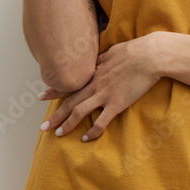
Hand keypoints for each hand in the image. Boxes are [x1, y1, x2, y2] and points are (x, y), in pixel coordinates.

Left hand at [37, 34, 161, 141]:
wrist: (150, 55)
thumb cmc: (134, 51)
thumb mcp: (112, 52)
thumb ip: (101, 60)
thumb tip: (96, 62)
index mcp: (93, 72)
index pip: (69, 83)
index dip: (54, 91)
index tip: (40, 96)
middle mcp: (94, 84)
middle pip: (70, 102)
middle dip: (55, 115)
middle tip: (43, 127)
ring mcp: (105, 94)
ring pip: (79, 112)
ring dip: (67, 124)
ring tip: (58, 134)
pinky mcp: (117, 103)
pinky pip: (101, 121)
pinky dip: (92, 131)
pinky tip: (86, 139)